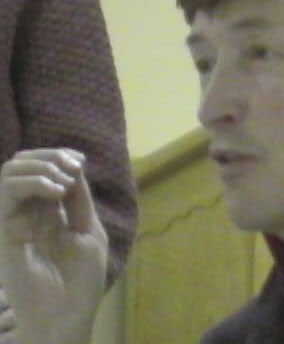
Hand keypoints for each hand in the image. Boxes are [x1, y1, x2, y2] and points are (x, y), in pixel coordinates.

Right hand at [0, 149, 107, 343]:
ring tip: (63, 183)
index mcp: (51, 210)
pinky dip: (33, 182)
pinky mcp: (5, 229)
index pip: (46, 168)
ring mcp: (16, 218)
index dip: (61, 156)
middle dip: (51, 156)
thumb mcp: (88, 230)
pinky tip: (55, 191)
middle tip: (72, 168)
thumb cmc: (82, 278)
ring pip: (11, 171)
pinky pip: (7, 192)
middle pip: (26, 163)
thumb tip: (75, 164)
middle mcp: (30, 210)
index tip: (80, 160)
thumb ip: (79, 199)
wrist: (66, 314)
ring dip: (41, 166)